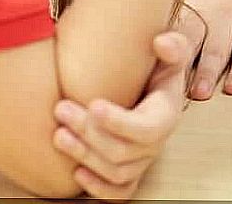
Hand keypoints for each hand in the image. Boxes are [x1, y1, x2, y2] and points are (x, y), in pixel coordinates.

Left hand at [52, 30, 190, 200]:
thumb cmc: (161, 68)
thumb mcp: (172, 51)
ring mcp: (142, 160)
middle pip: (122, 151)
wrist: (155, 86)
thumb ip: (172, 45)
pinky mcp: (129, 170)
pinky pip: (120, 192)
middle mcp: (156, 142)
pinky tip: (77, 173)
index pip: (147, 129)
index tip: (94, 105)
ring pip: (116, 172)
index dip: (120, 123)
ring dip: (85, 157)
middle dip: (89, 133)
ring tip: (59, 135)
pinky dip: (99, 188)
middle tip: (62, 109)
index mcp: (166, 114)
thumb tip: (160, 43)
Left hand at [177, 0, 231, 98]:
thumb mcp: (193, 11)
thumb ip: (175, 39)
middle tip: (201, 92)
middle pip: (216, 45)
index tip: (168, 63)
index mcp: (200, 13)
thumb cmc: (218, 4)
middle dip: (208, 70)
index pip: (186, 34)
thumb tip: (150, 64)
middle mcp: (227, 14)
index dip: (177, 51)